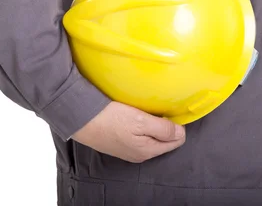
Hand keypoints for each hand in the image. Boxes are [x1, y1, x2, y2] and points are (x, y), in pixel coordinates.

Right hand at [71, 101, 185, 162]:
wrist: (80, 119)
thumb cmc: (110, 118)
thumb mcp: (140, 121)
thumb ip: (163, 128)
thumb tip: (181, 133)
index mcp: (148, 151)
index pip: (176, 141)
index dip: (176, 124)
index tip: (168, 110)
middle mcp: (140, 154)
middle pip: (163, 139)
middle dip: (164, 125)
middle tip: (155, 108)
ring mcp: (128, 150)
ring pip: (150, 136)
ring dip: (151, 124)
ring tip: (143, 110)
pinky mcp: (118, 143)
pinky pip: (137, 135)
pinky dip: (138, 125)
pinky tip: (131, 115)